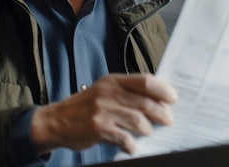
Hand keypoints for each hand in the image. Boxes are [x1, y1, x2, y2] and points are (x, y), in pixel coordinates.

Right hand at [30, 73, 176, 154]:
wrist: (55, 121)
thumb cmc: (84, 106)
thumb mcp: (103, 90)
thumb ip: (126, 92)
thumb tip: (156, 100)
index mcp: (113, 81)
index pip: (145, 81)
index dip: (163, 90)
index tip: (173, 98)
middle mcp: (109, 93)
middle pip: (145, 102)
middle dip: (161, 112)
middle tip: (168, 120)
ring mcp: (103, 111)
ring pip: (138, 120)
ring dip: (148, 129)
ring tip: (149, 132)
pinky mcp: (98, 128)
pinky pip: (124, 138)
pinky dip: (131, 144)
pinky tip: (132, 146)